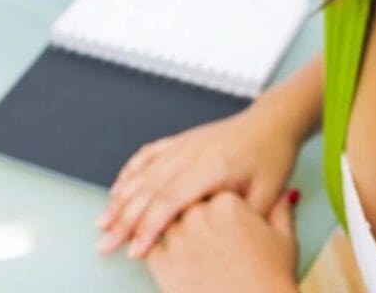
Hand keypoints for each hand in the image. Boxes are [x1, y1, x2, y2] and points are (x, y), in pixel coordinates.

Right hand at [97, 103, 300, 257]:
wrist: (272, 124)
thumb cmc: (272, 157)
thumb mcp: (268, 193)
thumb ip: (241, 218)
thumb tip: (217, 243)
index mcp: (212, 166)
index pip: (171, 201)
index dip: (149, 228)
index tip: (135, 251)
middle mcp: (191, 153)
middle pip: (148, 190)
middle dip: (124, 221)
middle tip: (106, 245)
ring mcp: (183, 145)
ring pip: (143, 174)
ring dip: (120, 200)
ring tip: (103, 223)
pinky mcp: (181, 141)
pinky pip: (148, 156)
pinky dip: (129, 173)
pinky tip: (117, 189)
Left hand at [145, 190, 298, 292]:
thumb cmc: (272, 281)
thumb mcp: (285, 239)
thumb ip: (279, 208)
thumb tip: (282, 193)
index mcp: (227, 200)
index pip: (211, 188)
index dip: (215, 203)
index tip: (221, 219)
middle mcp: (199, 213)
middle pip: (186, 203)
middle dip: (193, 217)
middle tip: (207, 239)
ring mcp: (178, 237)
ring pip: (165, 222)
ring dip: (173, 233)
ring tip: (192, 253)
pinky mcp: (162, 263)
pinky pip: (149, 247)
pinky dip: (154, 251)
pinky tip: (171, 261)